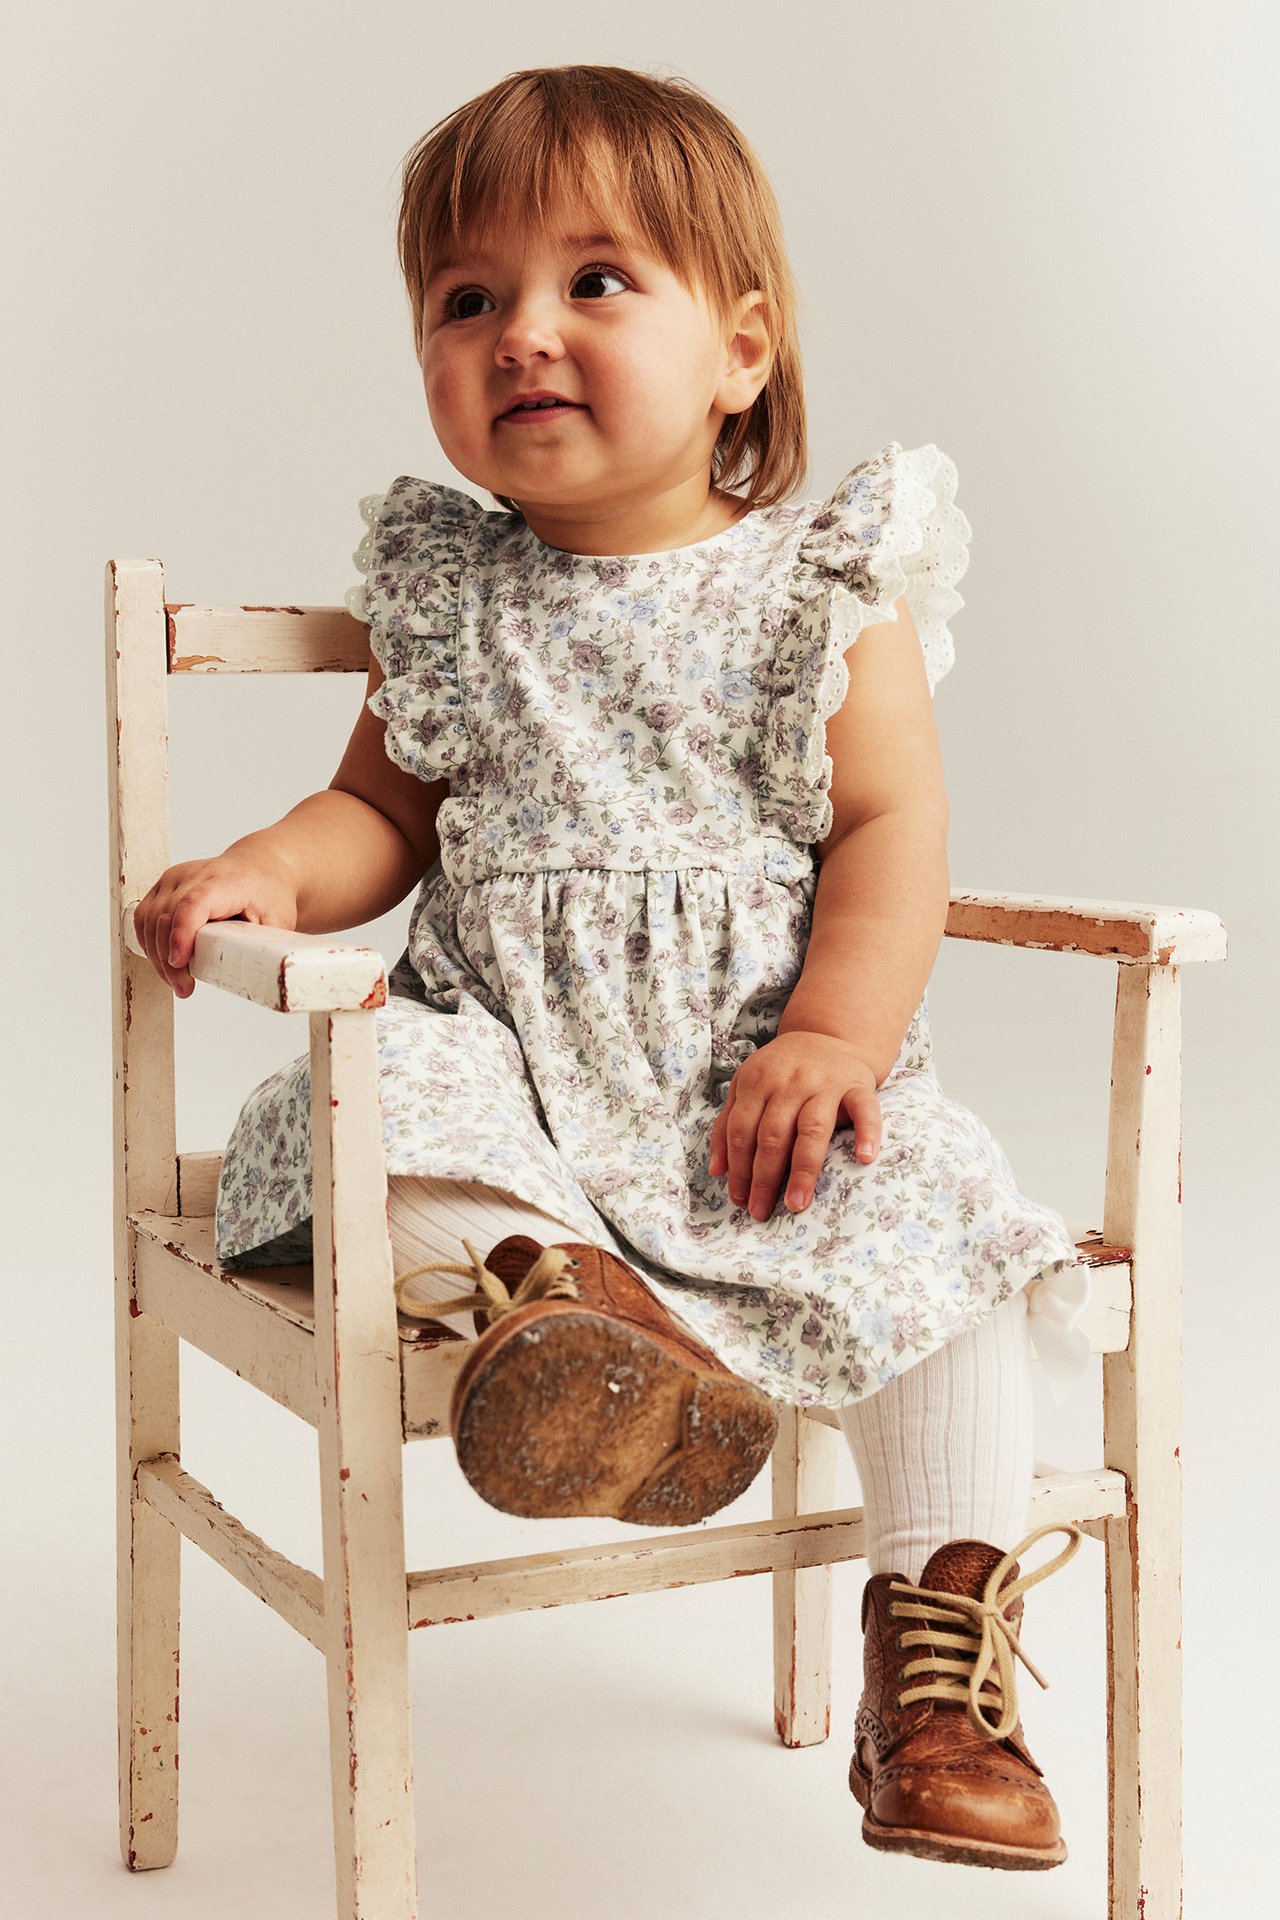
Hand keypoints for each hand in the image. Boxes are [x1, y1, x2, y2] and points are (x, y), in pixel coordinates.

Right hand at [132, 850, 298, 997]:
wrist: (259, 867)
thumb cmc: (268, 894)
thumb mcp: (277, 922)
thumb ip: (262, 947)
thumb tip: (256, 978)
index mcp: (226, 882)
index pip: (193, 904)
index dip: (182, 933)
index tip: (179, 963)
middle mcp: (195, 874)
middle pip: (167, 917)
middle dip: (169, 960)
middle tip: (184, 988)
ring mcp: (175, 878)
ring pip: (150, 919)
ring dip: (157, 956)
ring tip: (177, 982)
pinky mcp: (163, 886)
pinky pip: (145, 916)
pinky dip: (149, 943)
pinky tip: (164, 963)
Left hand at [708, 1031, 880, 1220]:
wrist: (830, 1035)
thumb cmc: (785, 1070)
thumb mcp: (749, 1085)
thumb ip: (729, 1122)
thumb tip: (716, 1171)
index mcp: (759, 1081)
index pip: (742, 1130)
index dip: (738, 1167)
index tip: (739, 1199)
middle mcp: (791, 1081)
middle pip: (773, 1134)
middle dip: (764, 1177)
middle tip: (761, 1211)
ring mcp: (826, 1083)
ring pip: (812, 1129)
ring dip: (802, 1170)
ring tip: (796, 1204)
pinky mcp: (858, 1085)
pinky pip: (866, 1109)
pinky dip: (867, 1133)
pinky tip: (864, 1158)